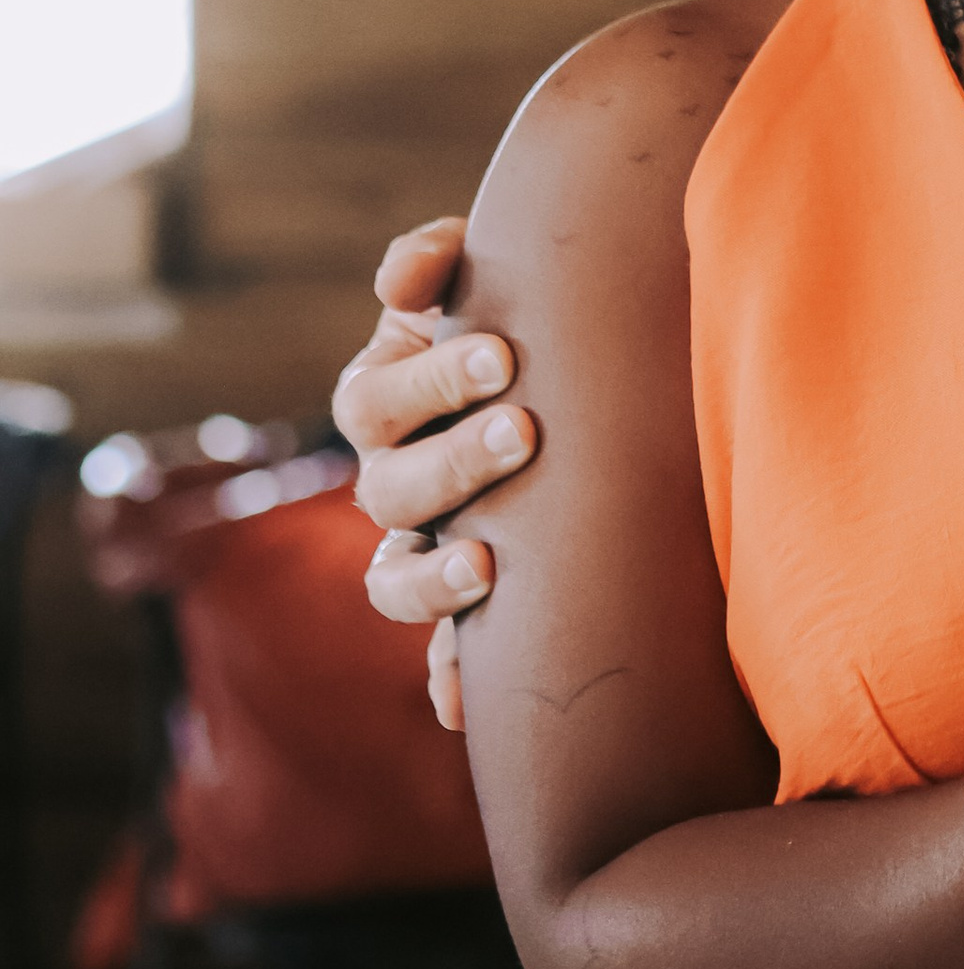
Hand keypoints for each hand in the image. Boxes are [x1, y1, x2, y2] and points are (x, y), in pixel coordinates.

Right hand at [333, 216, 536, 732]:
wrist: (580, 370)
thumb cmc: (525, 312)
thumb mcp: (484, 276)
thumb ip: (437, 262)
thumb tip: (404, 277)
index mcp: (383, 398)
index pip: (376, 398)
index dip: (431, 380)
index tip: (507, 355)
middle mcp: (393, 477)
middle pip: (389, 488)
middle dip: (453, 462)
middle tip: (525, 431)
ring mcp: (424, 545)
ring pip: (394, 580)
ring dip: (432, 579)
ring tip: (487, 566)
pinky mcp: (468, 600)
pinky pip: (442, 653)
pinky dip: (450, 678)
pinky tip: (465, 706)